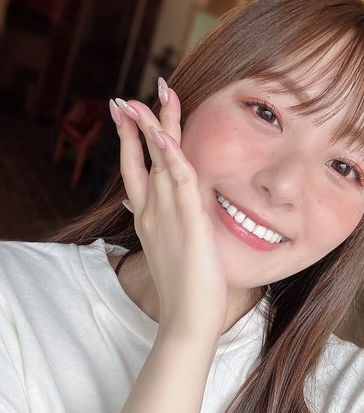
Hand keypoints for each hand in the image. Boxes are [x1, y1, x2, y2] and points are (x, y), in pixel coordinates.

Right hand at [109, 85, 227, 341]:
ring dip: (156, 125)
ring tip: (157, 94)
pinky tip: (164, 133)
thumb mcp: (166, 251)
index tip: (129, 116)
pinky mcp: (188, 220)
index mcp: (148, 218)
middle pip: (139, 159)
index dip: (131, 143)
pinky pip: (180, 179)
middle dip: (134, 125)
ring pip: (160, 160)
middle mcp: (153, 212)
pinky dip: (171, 154)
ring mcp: (167, 215)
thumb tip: (139, 206)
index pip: (136, 171)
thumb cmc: (183, 289)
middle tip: (127, 97)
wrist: (187, 319)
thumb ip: (156, 226)